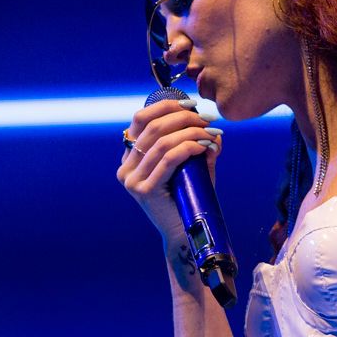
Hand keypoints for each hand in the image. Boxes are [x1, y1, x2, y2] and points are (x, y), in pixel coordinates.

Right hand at [116, 98, 222, 247]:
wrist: (186, 233)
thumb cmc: (189, 198)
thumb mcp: (191, 164)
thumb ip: (196, 144)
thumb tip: (211, 126)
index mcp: (130, 158)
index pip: (140, 119)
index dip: (165, 106)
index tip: (191, 104)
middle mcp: (126, 168)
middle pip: (152, 127)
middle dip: (183, 118)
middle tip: (207, 119)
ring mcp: (131, 180)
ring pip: (162, 142)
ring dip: (190, 132)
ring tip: (210, 132)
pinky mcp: (143, 190)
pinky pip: (168, 159)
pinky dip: (189, 147)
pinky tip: (204, 146)